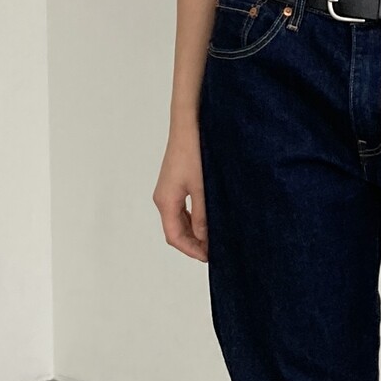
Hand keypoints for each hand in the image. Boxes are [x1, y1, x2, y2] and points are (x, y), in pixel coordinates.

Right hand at [153, 123, 208, 261]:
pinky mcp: (176, 182)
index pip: (174, 237)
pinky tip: (210, 218)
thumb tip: (206, 239)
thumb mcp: (202, 188)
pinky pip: (183, 208)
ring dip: (195, 231)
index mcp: (165, 201)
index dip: (192, 250)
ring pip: (179, 220)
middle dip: (194, 243)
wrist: (189, 123)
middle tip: (216, 250)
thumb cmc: (194, 151)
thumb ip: (203, 216)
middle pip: (175, 231)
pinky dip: (195, 218)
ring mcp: (168, 190)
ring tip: (216, 237)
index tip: (210, 257)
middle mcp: (163, 198)